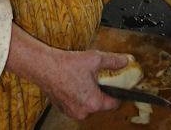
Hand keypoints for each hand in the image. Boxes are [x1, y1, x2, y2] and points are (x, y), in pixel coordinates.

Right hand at [5, 24, 128, 119]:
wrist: (45, 66)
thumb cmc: (67, 64)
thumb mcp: (95, 58)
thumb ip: (113, 60)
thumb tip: (126, 60)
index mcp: (93, 103)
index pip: (114, 103)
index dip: (117, 93)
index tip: (116, 86)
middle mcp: (83, 111)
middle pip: (99, 104)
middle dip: (99, 91)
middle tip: (96, 77)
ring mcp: (71, 111)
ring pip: (87, 104)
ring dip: (87, 93)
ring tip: (83, 78)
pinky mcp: (62, 108)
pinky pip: (75, 103)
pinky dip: (76, 95)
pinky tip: (73, 82)